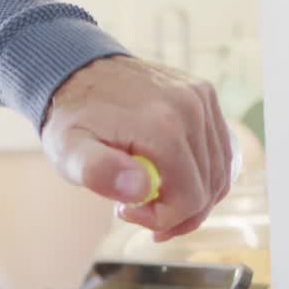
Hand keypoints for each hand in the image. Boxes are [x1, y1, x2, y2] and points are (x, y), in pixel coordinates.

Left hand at [41, 56, 233, 241]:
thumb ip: (98, 171)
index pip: (189, 199)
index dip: (162, 218)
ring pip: (219, 173)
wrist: (78, 70)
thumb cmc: (73, 119)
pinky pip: (220, 150)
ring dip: (191, 196)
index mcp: (163, 126)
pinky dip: (202, 173)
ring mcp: (201, 99)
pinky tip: (172, 178)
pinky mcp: (204, 95)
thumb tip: (140, 188)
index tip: (127, 211)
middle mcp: (191, 108)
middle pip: (208, 189)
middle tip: (139, 211)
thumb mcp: (68, 150)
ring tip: (153, 197)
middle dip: (176, 213)